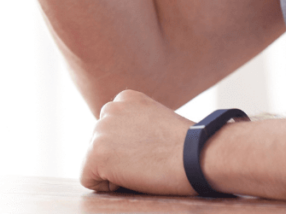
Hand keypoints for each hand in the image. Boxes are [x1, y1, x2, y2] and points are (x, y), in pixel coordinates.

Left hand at [80, 90, 196, 195]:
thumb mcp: (158, 122)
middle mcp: (109, 108)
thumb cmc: (188, 148)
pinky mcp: (95, 153)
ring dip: (115, 172)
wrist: (197, 156)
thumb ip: (136, 126)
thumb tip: (122, 146)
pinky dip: (107, 187)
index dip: (129, 149)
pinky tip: (133, 177)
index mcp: (125, 98)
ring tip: (143, 168)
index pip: (112, 131)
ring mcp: (100, 129)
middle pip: (101, 145)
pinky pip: (88, 179)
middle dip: (119, 159)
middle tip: (148, 162)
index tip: (151, 151)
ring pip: (94, 162)